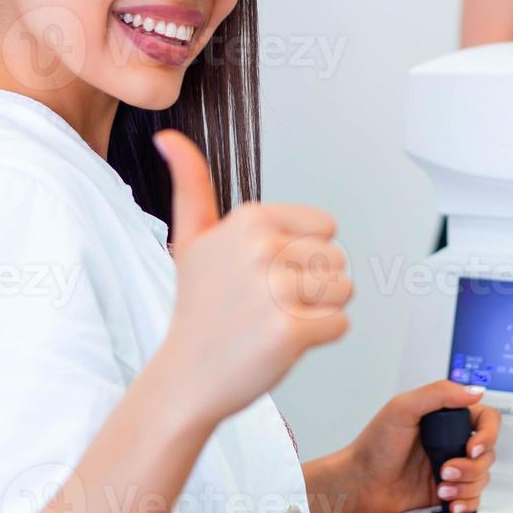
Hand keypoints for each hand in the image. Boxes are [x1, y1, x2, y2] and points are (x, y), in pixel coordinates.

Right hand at [151, 130, 352, 426]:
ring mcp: (274, 290)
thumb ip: (191, 183)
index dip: (303, 255)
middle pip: (338, 258)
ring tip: (275, 320)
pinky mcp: (289, 331)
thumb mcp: (192, 238)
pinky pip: (340, 324)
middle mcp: (261, 248)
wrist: (186, 376)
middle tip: (267, 304)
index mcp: (248, 218)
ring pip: (344, 290)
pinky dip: (319, 339)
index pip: (326, 227)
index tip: (263, 274)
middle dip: (313, 285)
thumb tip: (168, 136)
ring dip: (319, 310)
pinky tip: (280, 342)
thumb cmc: (200, 308)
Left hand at [335, 382, 499, 512]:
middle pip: (487, 453)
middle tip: (447, 470)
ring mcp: (448, 468)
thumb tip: (474, 391)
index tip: (473, 447)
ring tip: (442, 487)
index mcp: (443, 418)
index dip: (488, 434)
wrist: (359, 485)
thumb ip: (439, 394)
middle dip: (472, 466)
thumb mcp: (402, 409)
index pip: (485, 419)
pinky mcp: (445, 492)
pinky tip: (449, 502)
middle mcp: (448, 442)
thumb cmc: (373, 447)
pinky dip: (465, 504)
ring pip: (482, 477)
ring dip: (466, 485)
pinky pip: (472, 500)